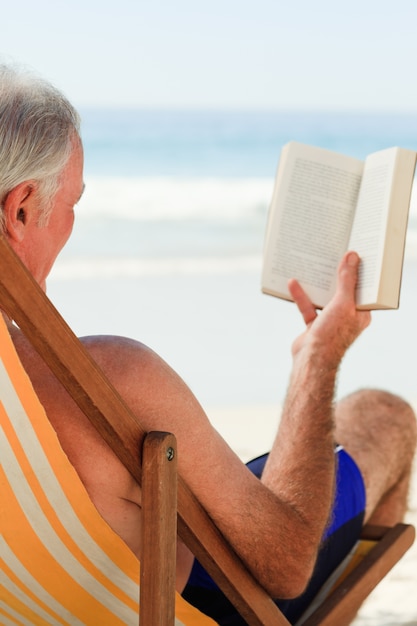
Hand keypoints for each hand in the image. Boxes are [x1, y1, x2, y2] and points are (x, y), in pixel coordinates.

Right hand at [288, 251, 370, 365]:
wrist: (312, 360)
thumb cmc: (332, 334)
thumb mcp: (343, 303)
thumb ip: (347, 280)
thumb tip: (352, 257)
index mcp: (361, 313)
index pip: (363, 288)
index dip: (360, 271)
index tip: (354, 253)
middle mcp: (347, 316)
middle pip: (343, 291)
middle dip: (337, 274)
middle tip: (333, 254)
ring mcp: (330, 321)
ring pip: (324, 297)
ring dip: (317, 283)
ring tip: (313, 264)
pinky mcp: (314, 325)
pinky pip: (308, 306)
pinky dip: (301, 295)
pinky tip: (292, 283)